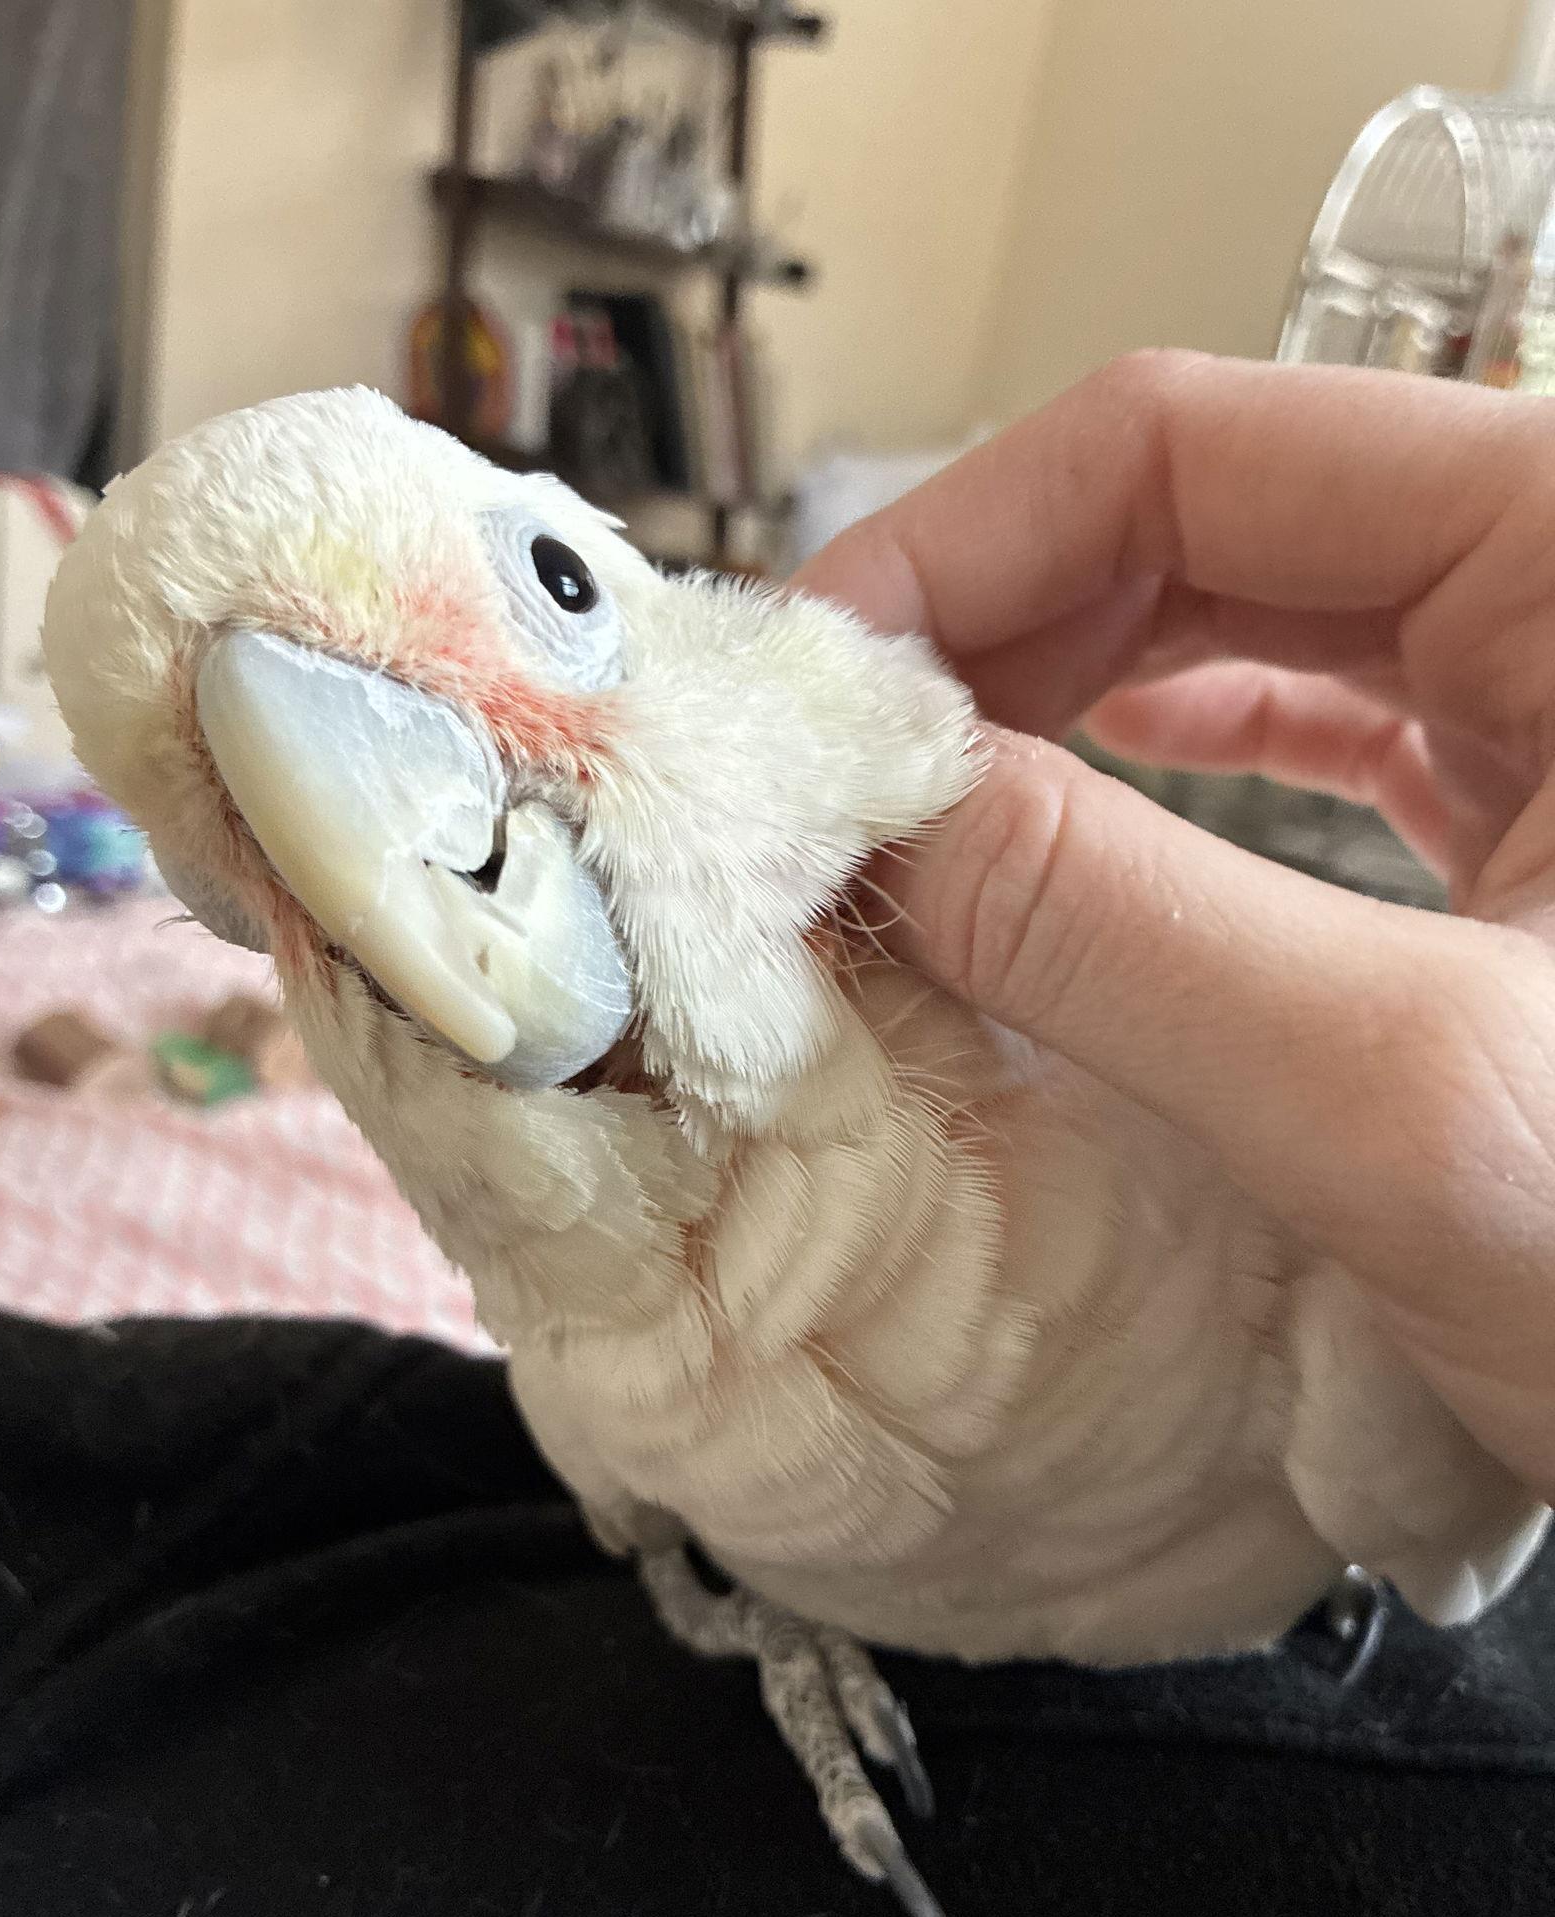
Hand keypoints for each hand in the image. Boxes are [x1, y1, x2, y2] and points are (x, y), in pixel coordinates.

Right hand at [796, 351, 1554, 1497]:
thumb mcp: (1411, 1095)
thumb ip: (1124, 932)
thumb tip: (876, 816)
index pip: (1196, 443)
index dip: (961, 544)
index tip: (811, 692)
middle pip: (1202, 519)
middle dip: (988, 632)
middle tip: (831, 768)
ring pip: (1244, 621)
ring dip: (1054, 698)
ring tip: (914, 793)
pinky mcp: (1537, 828)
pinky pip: (1313, 734)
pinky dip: (1160, 768)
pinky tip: (1069, 806)